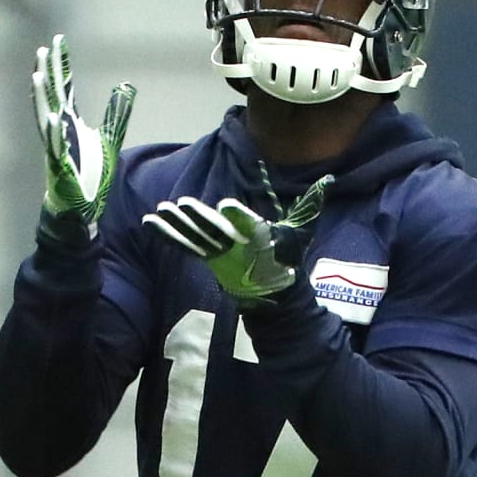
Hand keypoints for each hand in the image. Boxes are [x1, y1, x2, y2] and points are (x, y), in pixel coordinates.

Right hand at [32, 33, 135, 233]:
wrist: (81, 207)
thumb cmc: (90, 174)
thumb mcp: (109, 139)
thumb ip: (116, 113)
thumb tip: (126, 87)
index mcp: (70, 122)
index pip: (65, 87)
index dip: (62, 65)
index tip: (57, 42)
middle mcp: (59, 130)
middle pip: (52, 96)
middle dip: (48, 73)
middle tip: (43, 50)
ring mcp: (56, 146)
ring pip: (46, 116)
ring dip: (42, 97)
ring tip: (38, 75)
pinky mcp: (59, 165)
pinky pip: (54, 145)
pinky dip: (53, 131)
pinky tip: (53, 116)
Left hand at [142, 175, 332, 304]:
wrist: (276, 296)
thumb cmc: (289, 258)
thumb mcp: (303, 231)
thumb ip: (311, 203)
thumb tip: (327, 180)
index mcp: (263, 239)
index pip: (251, 226)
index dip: (239, 216)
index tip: (226, 205)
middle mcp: (238, 248)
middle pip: (216, 232)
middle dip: (198, 219)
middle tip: (181, 203)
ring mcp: (220, 255)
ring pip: (195, 239)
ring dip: (175, 226)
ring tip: (158, 212)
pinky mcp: (208, 259)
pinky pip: (184, 245)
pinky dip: (166, 234)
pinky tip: (150, 222)